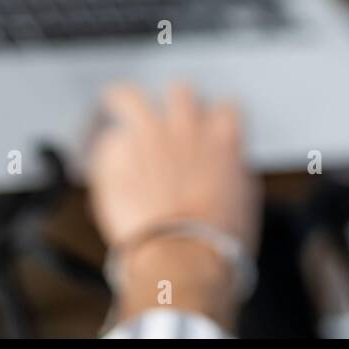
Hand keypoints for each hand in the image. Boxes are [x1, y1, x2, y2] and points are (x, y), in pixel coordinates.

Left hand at [86, 83, 259, 326]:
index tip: (211, 132)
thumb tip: (230, 169)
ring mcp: (150, 136)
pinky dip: (105, 152)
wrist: (182, 255)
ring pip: (131, 97)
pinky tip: (103, 162)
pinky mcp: (118, 154)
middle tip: (167, 125)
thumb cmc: (216, 239)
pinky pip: (106, 141)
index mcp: (224, 138)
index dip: (216, 121)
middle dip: (175, 107)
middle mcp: (187, 127)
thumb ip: (234, 172)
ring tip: (114, 105)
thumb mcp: (245, 202)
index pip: (226, 109)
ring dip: (124, 102)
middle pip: (182, 93)